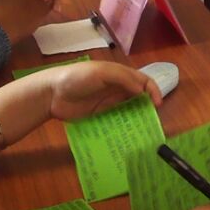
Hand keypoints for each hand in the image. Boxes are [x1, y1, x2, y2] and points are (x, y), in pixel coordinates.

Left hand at [34, 59, 161, 122]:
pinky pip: (115, 121)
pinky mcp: (99, 117)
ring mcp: (108, 104)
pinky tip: (127, 136)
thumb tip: (143, 90)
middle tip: (152, 121)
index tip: (157, 105)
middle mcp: (117, 89)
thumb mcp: (102, 73)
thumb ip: (124, 79)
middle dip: (147, 107)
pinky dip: (123, 127)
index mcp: (120, 75)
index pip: (143, 81)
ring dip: (136, 119)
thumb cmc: (78, 77)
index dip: (153, 91)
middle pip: (138, 97)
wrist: (51, 93)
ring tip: (142, 131)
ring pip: (128, 111)